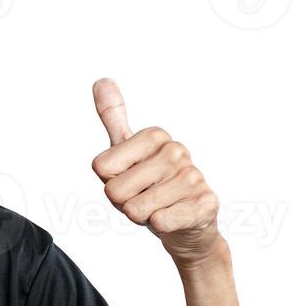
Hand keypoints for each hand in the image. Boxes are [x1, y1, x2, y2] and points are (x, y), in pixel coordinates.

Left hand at [90, 77, 222, 268]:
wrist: (187, 225)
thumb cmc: (151, 188)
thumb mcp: (127, 152)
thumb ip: (113, 118)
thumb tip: (101, 80)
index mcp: (155, 136)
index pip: (101, 167)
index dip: (110, 182)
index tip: (130, 179)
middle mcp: (176, 151)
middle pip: (114, 191)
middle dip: (124, 202)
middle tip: (145, 198)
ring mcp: (193, 178)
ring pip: (135, 209)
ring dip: (142, 216)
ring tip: (160, 207)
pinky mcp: (205, 204)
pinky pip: (161, 222)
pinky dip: (161, 226)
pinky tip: (175, 218)